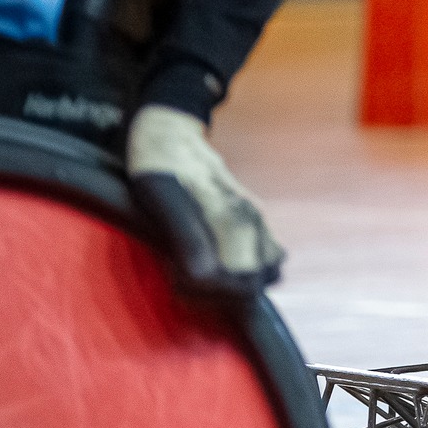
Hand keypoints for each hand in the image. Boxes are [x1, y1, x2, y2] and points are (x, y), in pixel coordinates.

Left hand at [127, 104, 284, 295]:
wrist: (172, 133)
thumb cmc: (158, 165)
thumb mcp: (160, 197)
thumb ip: (186, 237)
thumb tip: (205, 276)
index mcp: (231, 216)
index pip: (240, 280)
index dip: (210, 294)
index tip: (179, 282)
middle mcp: (251, 219)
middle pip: (257, 282)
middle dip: (222, 294)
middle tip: (185, 282)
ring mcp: (257, 217)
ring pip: (269, 271)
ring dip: (237, 283)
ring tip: (201, 275)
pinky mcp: (255, 217)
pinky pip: (269, 255)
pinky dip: (247, 269)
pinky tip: (217, 261)